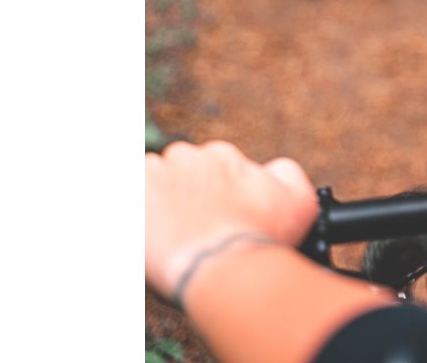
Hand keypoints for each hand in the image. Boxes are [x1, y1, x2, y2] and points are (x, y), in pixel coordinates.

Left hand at [146, 140, 318, 301]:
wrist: (224, 268)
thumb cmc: (262, 239)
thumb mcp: (300, 203)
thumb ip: (286, 175)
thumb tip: (272, 169)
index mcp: (222, 156)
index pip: (209, 169)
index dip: (212, 195)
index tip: (212, 217)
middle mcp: (188, 158)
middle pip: (178, 173)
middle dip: (182, 195)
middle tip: (189, 228)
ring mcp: (155, 176)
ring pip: (149, 183)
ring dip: (155, 202)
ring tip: (166, 234)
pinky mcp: (130, 198)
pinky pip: (126, 197)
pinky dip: (135, 214)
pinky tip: (146, 235)